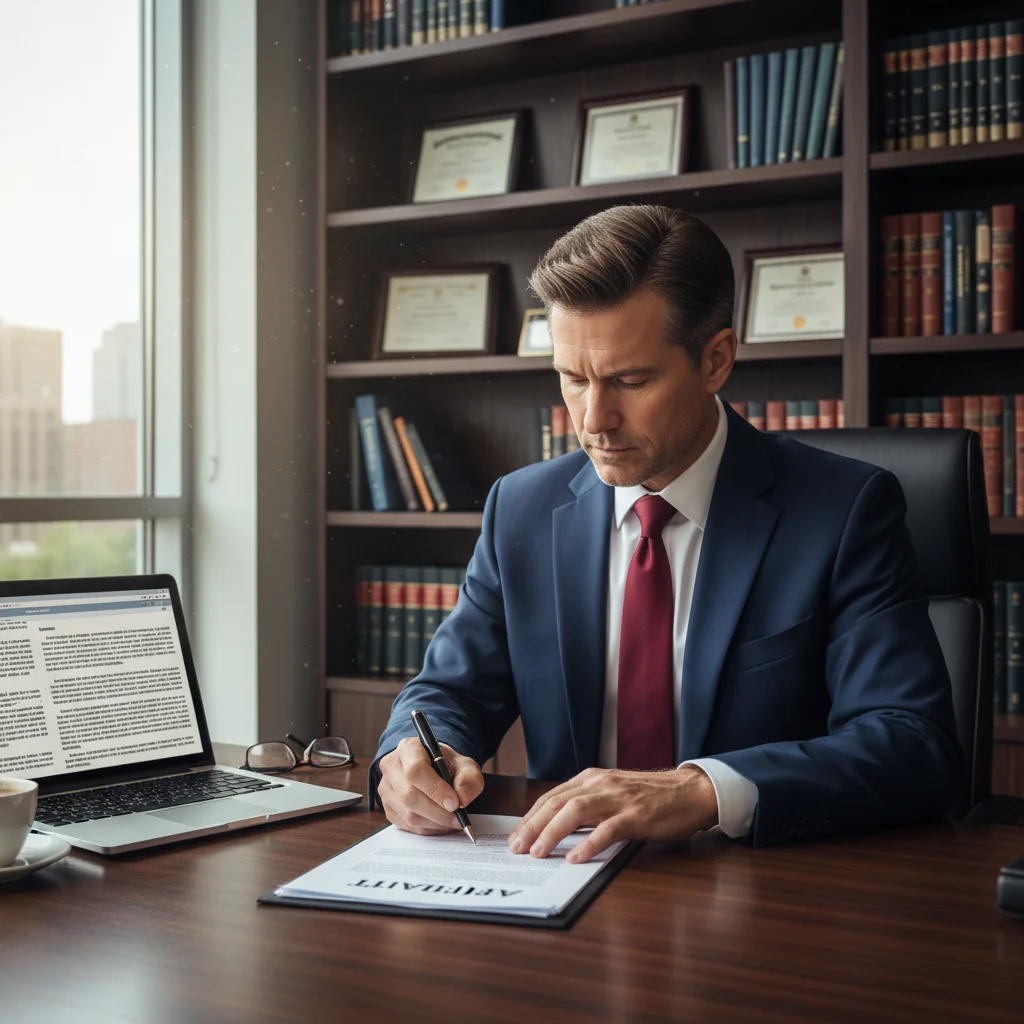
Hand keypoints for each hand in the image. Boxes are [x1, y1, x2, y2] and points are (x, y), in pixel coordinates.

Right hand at [377, 736, 483, 835]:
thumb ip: (468, 779)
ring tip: (452, 821)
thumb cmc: (447, 765)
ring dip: (434, 822)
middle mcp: (391, 767)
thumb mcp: (465, 765)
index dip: (435, 789)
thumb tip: (462, 799)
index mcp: (409, 748)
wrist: (434, 769)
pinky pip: (407, 826)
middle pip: (409, 795)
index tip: (455, 803)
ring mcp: (386, 789)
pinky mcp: (388, 808)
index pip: (415, 770)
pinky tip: (441, 823)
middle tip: (458, 817)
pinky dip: (428, 828)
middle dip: (438, 812)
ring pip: (408, 814)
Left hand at [507, 766, 718, 862]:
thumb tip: (556, 828)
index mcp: (591, 778)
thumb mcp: (612, 793)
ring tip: (538, 853)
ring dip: (552, 833)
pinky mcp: (637, 815)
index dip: (530, 818)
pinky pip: (608, 829)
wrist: (690, 791)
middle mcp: (600, 784)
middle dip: (532, 826)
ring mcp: (618, 799)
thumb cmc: (650, 797)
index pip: (551, 797)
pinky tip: (575, 858)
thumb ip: (587, 804)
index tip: (515, 837)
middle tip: (516, 848)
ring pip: (575, 812)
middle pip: (556, 803)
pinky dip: (589, 844)